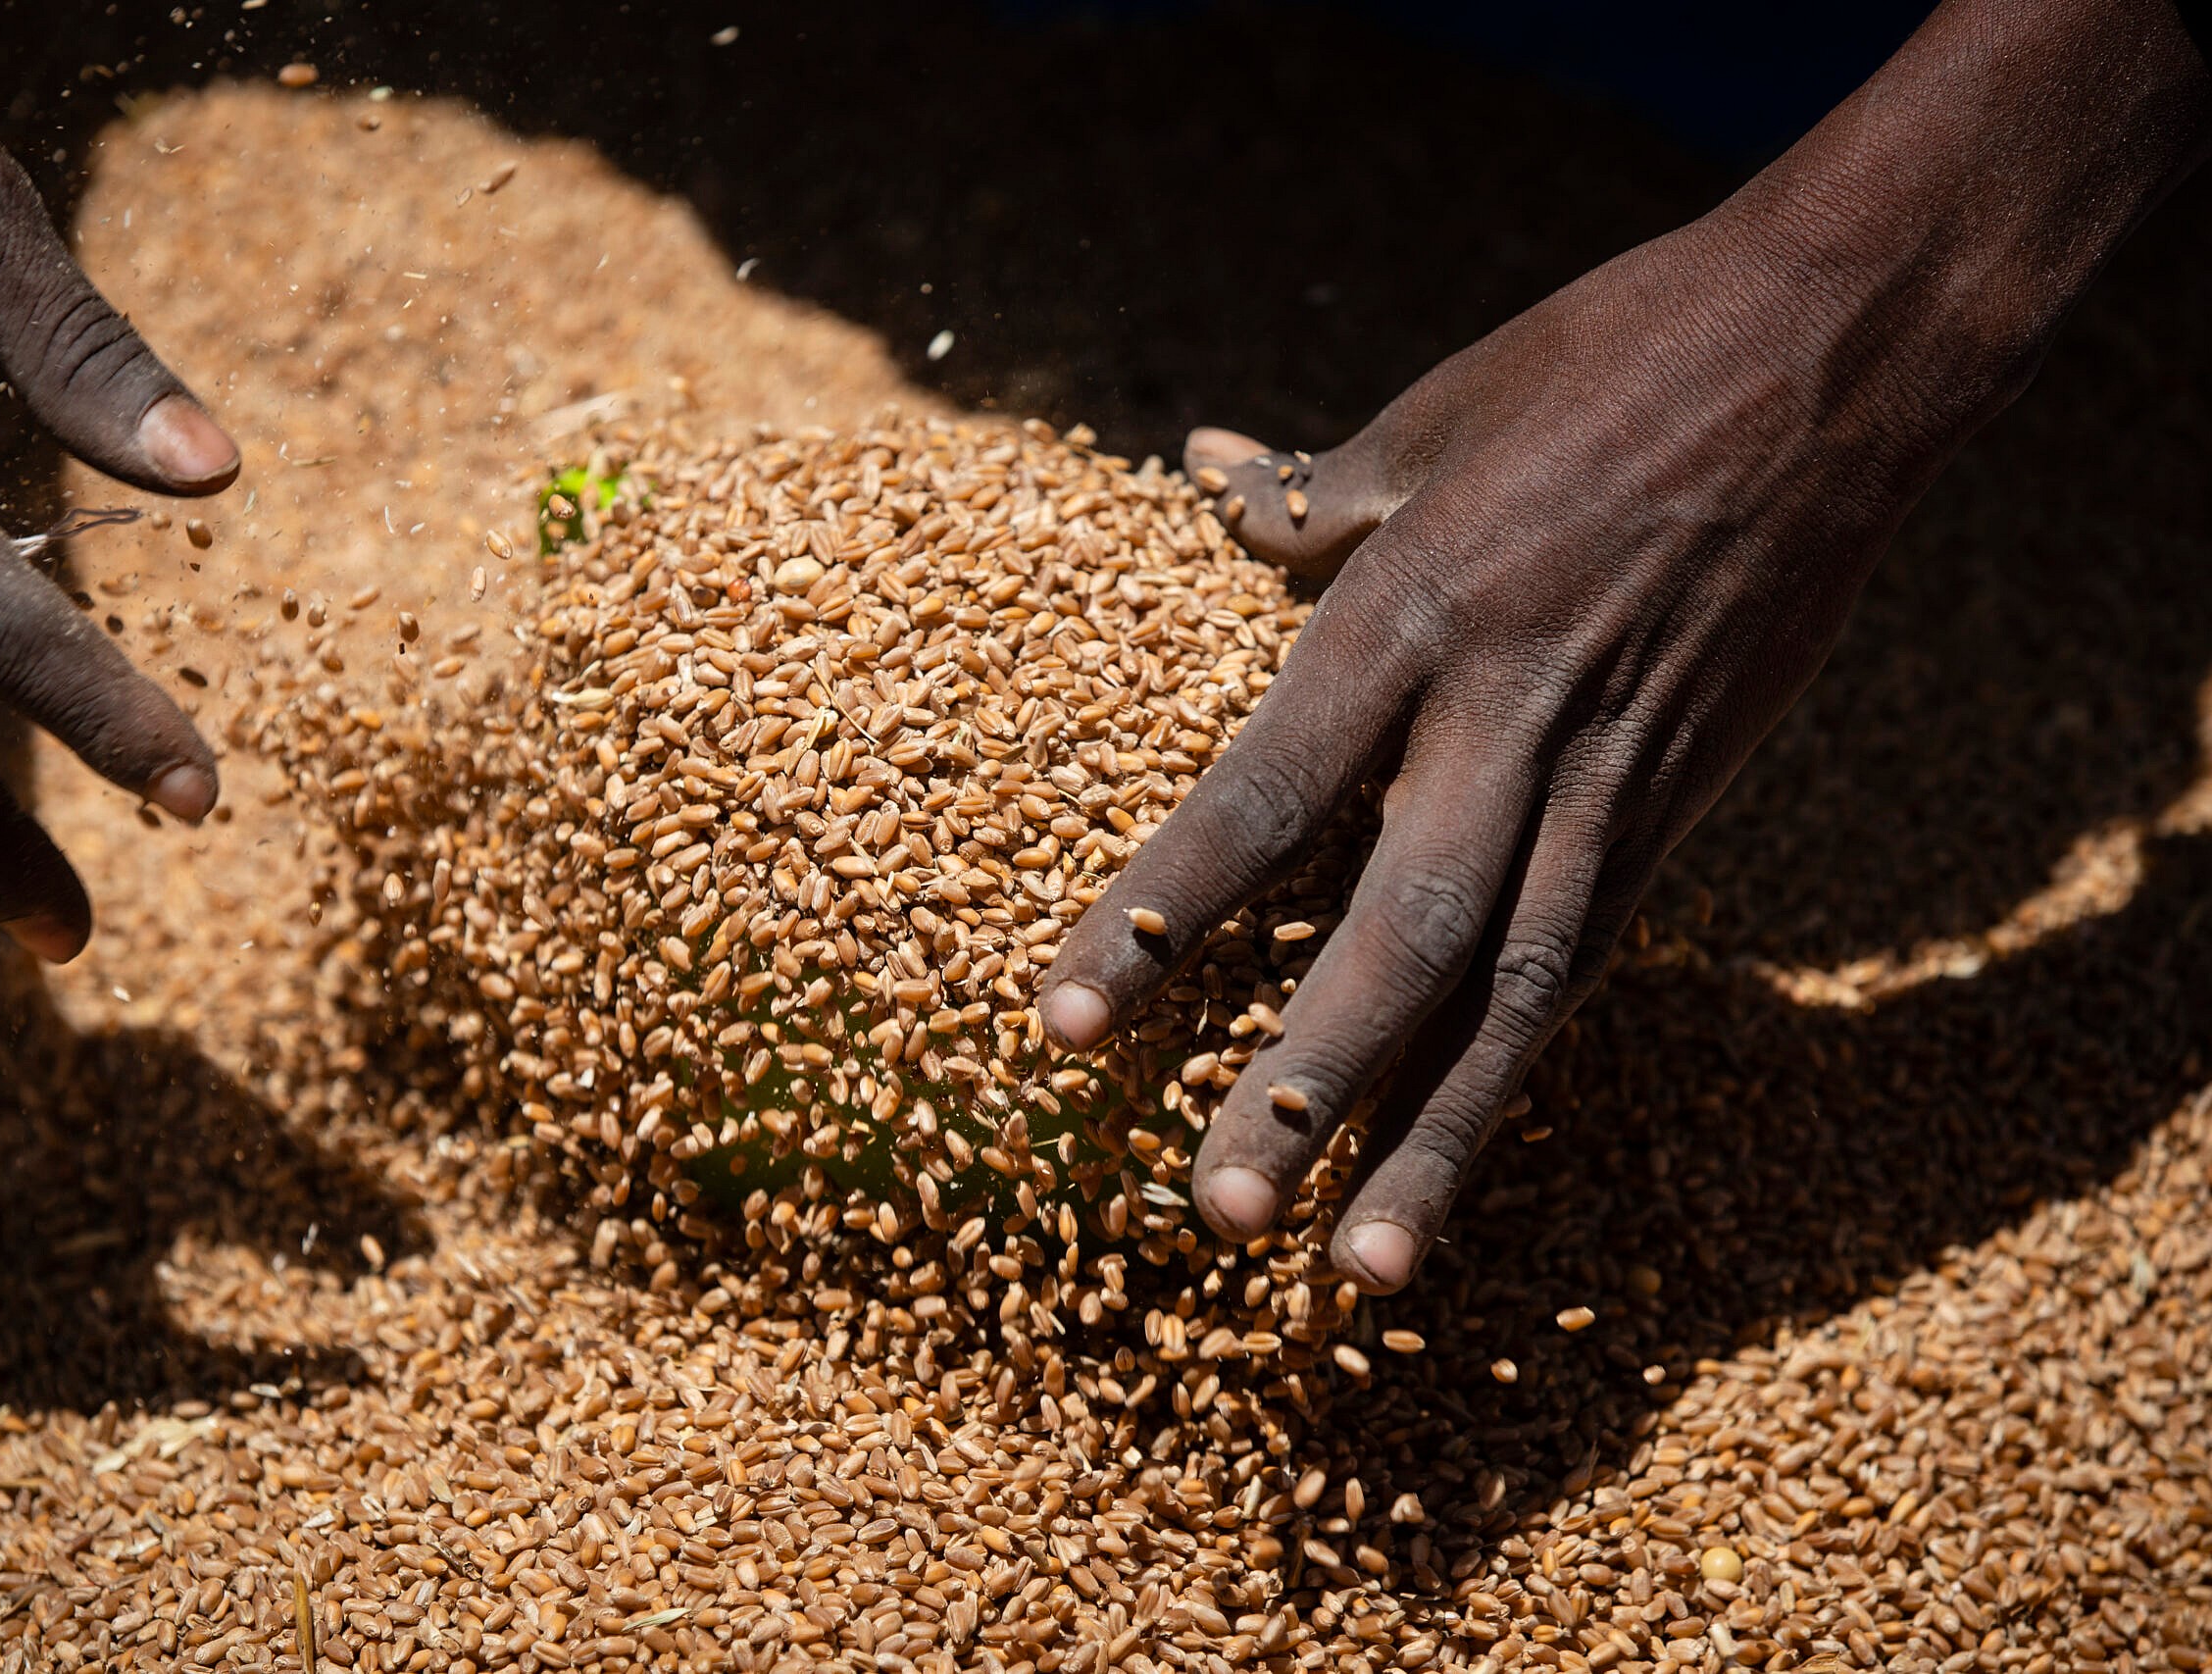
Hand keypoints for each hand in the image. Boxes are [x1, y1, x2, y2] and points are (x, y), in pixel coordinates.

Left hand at [1040, 0, 2209, 1290]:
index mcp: (1416, 610)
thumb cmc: (1614, 360)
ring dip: (1435, 1136)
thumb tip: (1204, 478)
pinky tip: (1455, 1161)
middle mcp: (1509, 720)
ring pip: (1516, 989)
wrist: (1836, 362)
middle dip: (1305, 1080)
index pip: (1265, 795)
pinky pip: (1586, 963)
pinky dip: (1518, 1068)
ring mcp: (1611, 780)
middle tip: (1213, 1209)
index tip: (1065, 1023)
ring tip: (1359, 1268)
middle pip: (1396, 930)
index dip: (1162, 914)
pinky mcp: (1682, 812)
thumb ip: (1314, 494)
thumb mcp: (1441, 411)